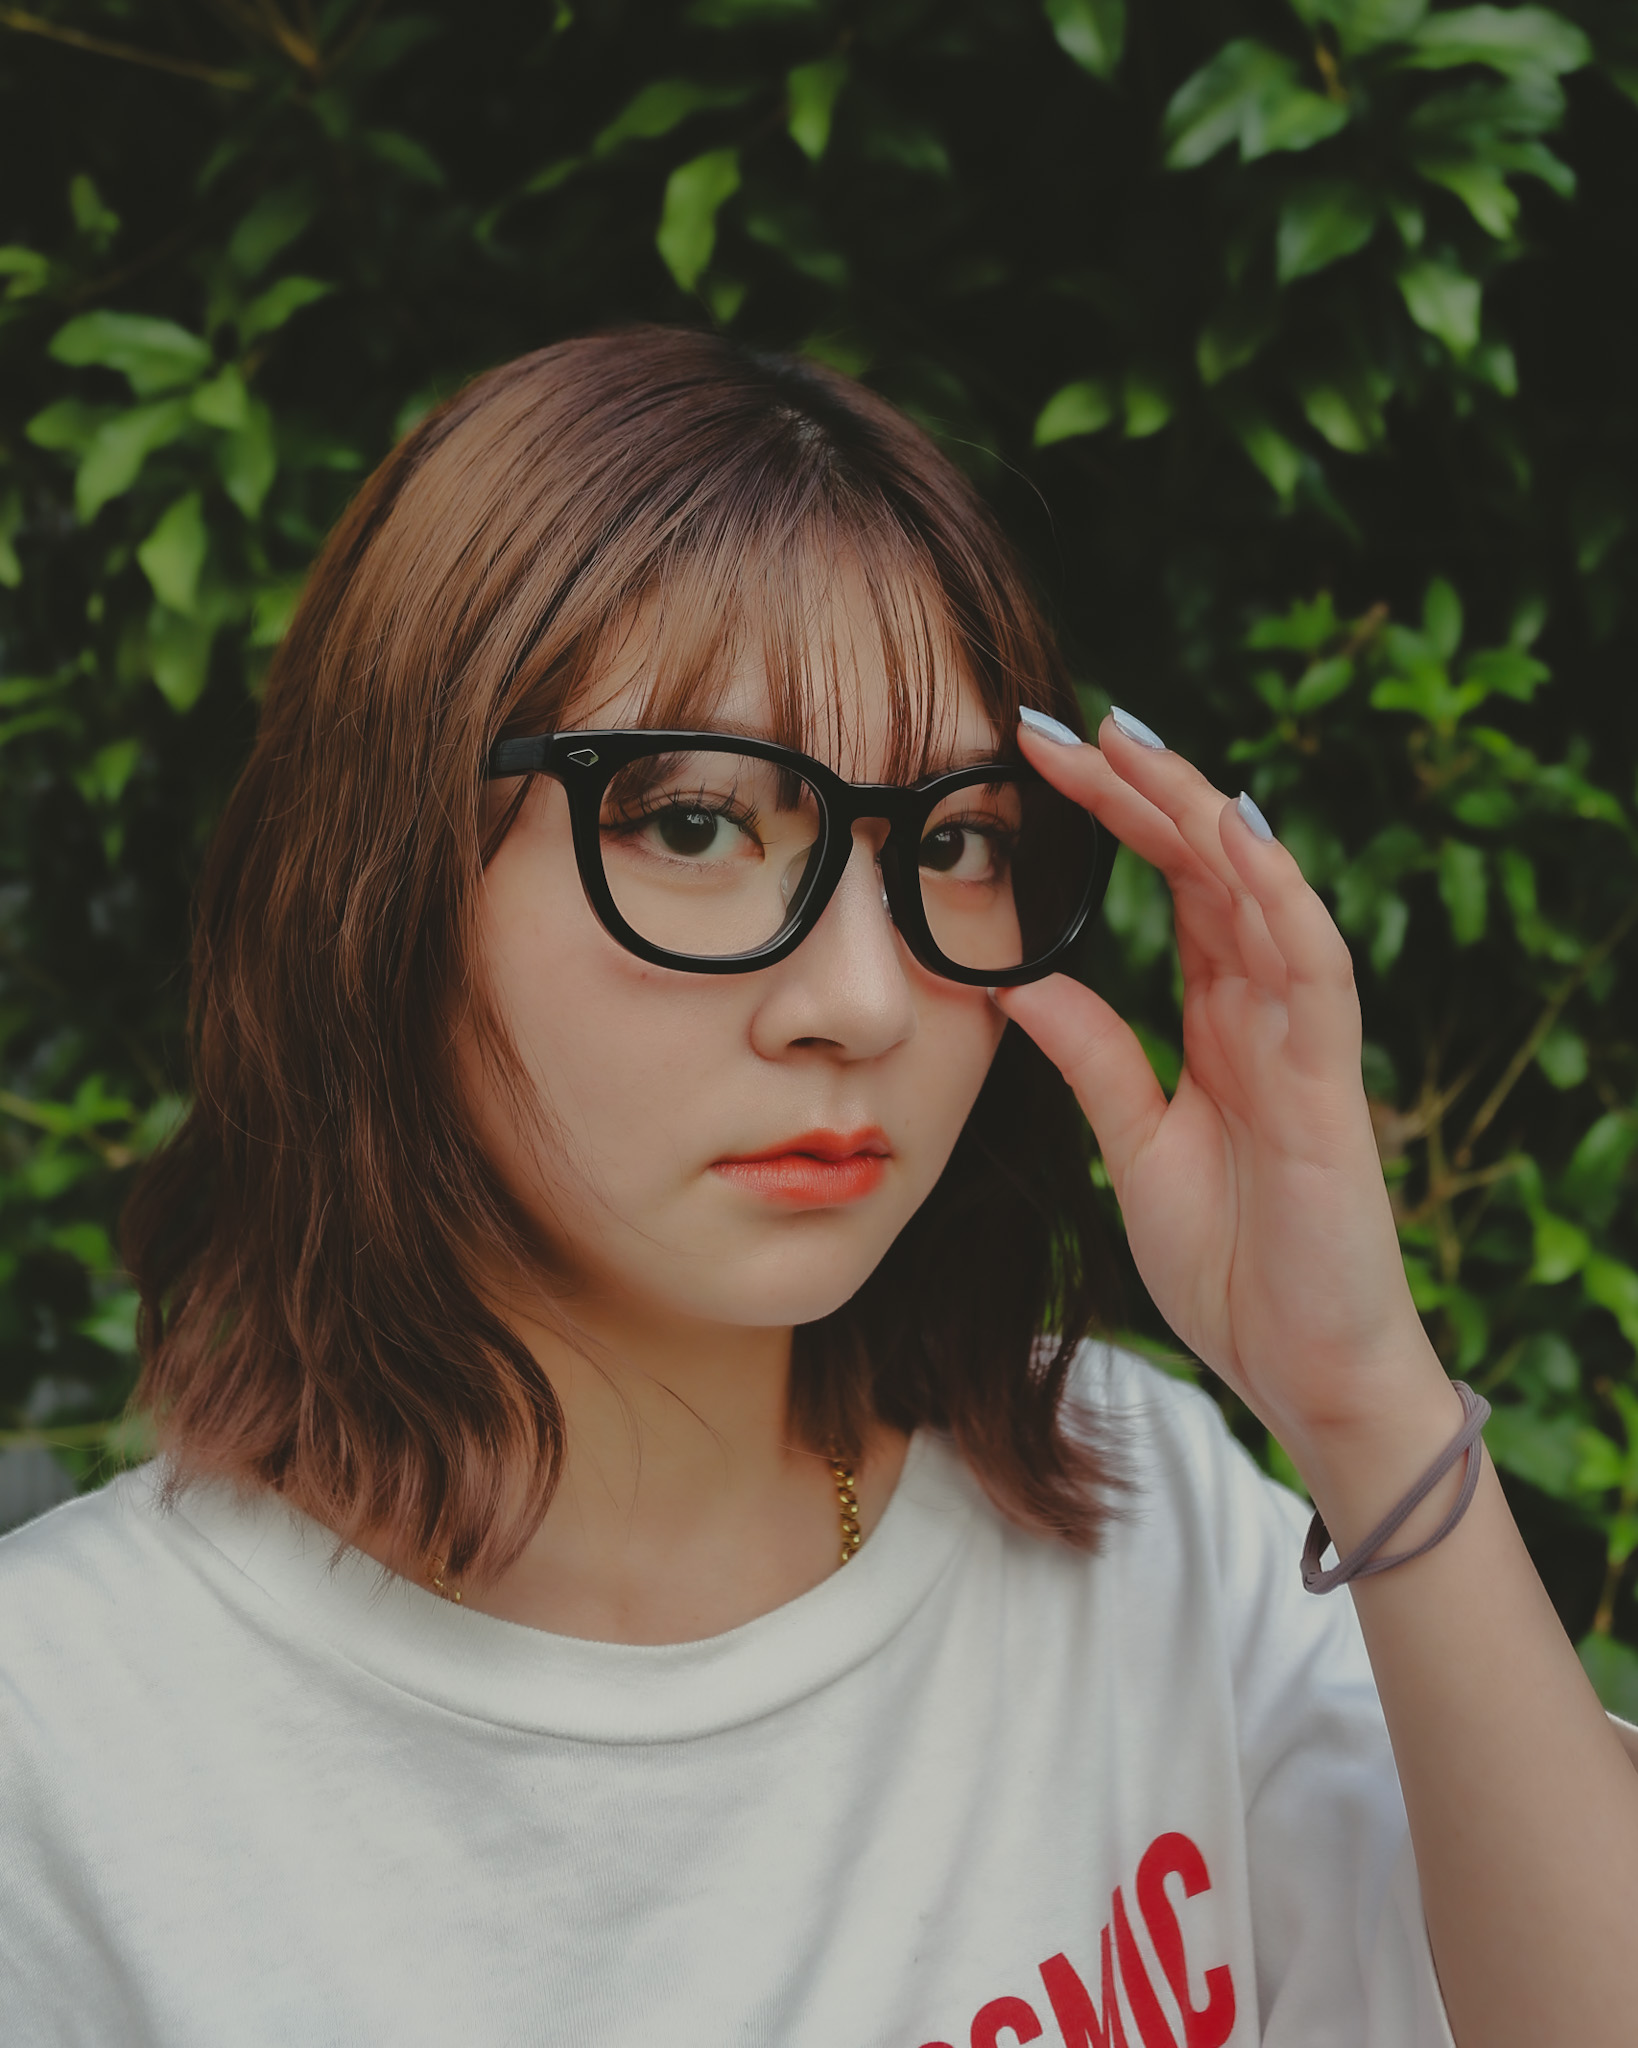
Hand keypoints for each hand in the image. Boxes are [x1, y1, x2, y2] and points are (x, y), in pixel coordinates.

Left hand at [1000, 712, 1460, 1478]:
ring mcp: (1303, 1041)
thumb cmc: (1233, 1263)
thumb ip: (1092, 1058)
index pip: (1174, 889)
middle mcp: (1267, 1011)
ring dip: (1200, 813)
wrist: (1301, 1370)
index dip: (1119, 818)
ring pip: (1261, 894)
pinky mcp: (1328, 1087)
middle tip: (1065, 723)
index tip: (1039, 759)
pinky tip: (1231, 833)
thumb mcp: (1136, 1146)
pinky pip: (1311, 969)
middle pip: (1210, 868)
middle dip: (1144, 789)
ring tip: (1135, 744)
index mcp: (1222, 1022)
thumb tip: (1014, 980)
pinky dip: (1277, 895)